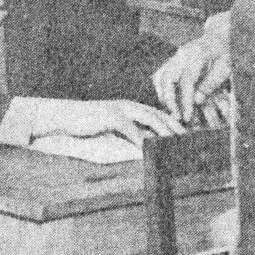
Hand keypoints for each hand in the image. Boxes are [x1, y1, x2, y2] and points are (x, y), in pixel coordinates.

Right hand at [30, 98, 184, 146]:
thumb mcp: (111, 130)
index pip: (158, 114)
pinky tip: (149, 148)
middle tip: (189, 140)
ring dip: (164, 131)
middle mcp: (129, 105)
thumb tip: (144, 146)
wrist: (66, 116)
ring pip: (150, 118)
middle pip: (159, 114)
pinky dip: (141, 138)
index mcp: (131, 107)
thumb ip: (128, 134)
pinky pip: (130, 128)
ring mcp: (120, 108)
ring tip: (176, 143)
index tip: (185, 135)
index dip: (173, 124)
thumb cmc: (88, 124)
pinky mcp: (111, 115)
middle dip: (176, 126)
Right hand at [153, 11, 230, 122]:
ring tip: (172, 111)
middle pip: (167, 78)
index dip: (186, 100)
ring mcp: (174, 56)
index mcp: (198, 54)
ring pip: (160, 77)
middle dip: (169, 100)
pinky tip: (169, 102)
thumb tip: (196, 100)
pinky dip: (161, 90)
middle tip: (176, 117)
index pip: (187, 80)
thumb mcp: (224, 69)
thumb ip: (211, 84)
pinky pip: (159, 75)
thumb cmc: (222, 55)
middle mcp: (182, 54)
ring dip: (163, 96)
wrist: (215, 38)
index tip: (187, 116)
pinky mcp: (170, 60)